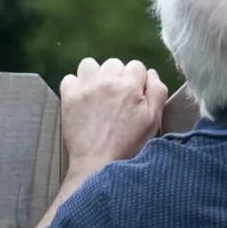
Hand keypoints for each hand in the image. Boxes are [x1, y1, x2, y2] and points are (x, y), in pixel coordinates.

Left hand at [61, 56, 167, 172]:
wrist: (98, 163)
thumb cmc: (130, 145)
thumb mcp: (154, 121)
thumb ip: (157, 92)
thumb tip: (151, 74)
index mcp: (130, 84)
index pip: (136, 66)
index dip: (137, 81)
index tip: (134, 97)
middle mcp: (107, 79)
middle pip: (114, 64)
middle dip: (117, 77)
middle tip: (117, 100)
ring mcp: (85, 86)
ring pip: (90, 65)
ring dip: (95, 76)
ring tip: (98, 95)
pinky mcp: (69, 96)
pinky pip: (70, 78)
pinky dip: (76, 86)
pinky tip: (82, 100)